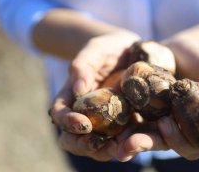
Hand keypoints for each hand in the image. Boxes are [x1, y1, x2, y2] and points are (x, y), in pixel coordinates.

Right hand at [48, 31, 139, 160]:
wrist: (131, 50)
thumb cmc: (108, 47)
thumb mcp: (95, 49)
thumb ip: (83, 65)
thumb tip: (78, 89)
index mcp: (72, 96)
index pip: (60, 114)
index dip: (68, 122)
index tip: (83, 124)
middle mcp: (86, 112)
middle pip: (75, 138)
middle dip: (85, 145)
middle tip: (101, 144)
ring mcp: (105, 120)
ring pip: (98, 144)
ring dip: (107, 150)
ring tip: (122, 149)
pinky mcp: (124, 122)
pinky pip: (122, 138)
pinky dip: (127, 143)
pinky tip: (137, 142)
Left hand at [115, 37, 198, 160]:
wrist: (178, 51)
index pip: (193, 144)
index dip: (180, 139)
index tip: (167, 124)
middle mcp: (178, 130)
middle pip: (164, 144)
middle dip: (148, 145)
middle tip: (132, 143)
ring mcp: (157, 124)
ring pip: (144, 137)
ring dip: (130, 142)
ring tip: (116, 144)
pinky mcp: (140, 114)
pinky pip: (129, 123)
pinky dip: (119, 128)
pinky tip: (108, 130)